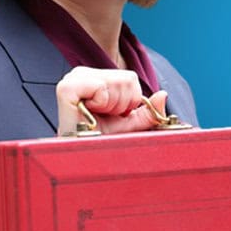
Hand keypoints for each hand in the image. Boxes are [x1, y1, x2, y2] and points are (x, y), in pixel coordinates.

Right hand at [54, 66, 168, 135]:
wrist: (81, 158)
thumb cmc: (100, 140)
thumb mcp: (130, 125)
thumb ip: (147, 111)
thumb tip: (164, 95)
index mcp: (95, 77)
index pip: (130, 77)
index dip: (129, 101)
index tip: (112, 115)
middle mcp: (82, 73)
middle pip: (126, 79)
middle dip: (122, 104)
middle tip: (104, 117)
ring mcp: (73, 78)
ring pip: (117, 82)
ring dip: (113, 106)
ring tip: (96, 117)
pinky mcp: (66, 87)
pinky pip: (101, 87)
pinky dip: (101, 103)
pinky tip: (89, 114)